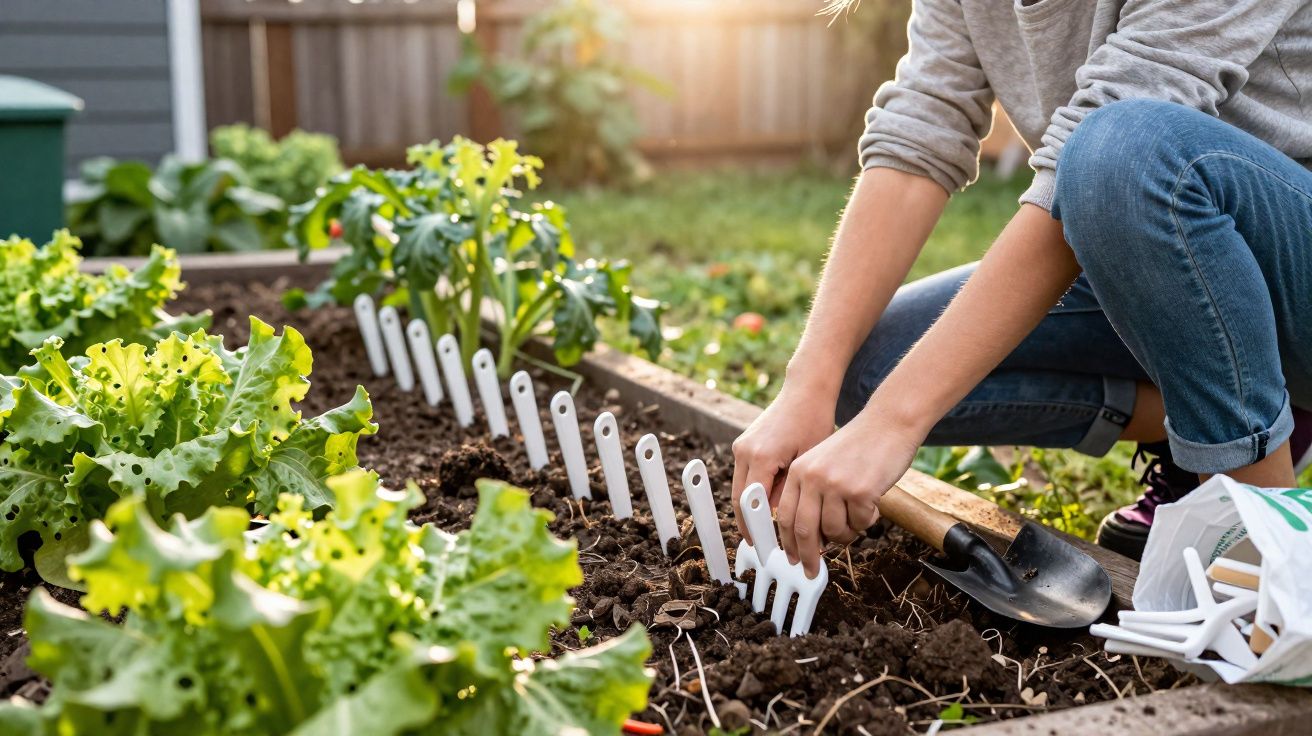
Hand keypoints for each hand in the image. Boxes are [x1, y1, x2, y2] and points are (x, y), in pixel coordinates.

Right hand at [731, 380, 836, 542]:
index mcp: (761, 456)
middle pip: (739, 497)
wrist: (806, 390)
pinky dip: (755, 490)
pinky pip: (746, 474)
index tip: (760, 545)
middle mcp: (745, 451)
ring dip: (751, 506)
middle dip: (748, 522)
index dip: (754, 527)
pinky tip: (770, 502)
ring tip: (767, 526)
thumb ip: (791, 489)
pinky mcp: (745, 443)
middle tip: (760, 543)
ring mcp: (742, 446)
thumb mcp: (809, 461)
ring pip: (740, 487)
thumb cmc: (814, 421)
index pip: (750, 502)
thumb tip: (781, 516)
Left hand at [776, 409, 920, 576]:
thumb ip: (813, 497)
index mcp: (799, 471)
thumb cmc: (859, 447)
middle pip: (803, 530)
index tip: (791, 560)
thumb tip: (811, 541)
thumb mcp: (824, 465)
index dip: (787, 543)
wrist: (889, 424)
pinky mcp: (859, 491)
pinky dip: (866, 521)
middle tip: (811, 570)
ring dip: (846, 534)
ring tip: (856, 517)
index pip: (784, 516)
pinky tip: (872, 503)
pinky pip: (859, 524)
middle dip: (807, 556)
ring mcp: (834, 484)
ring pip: (833, 532)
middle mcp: (812, 477)